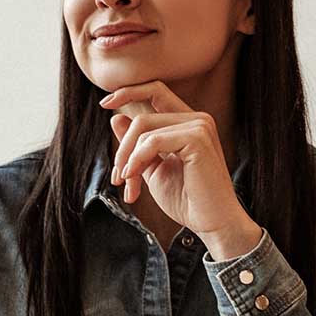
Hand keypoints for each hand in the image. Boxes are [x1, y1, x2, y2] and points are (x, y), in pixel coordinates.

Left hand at [100, 80, 259, 251]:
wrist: (211, 223)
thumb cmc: (186, 200)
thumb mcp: (153, 169)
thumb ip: (138, 146)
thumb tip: (116, 118)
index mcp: (189, 123)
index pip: (155, 91)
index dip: (129, 92)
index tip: (104, 104)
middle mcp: (198, 119)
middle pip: (143, 117)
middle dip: (123, 148)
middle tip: (118, 178)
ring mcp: (200, 126)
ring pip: (144, 128)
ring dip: (128, 160)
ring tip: (129, 187)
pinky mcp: (197, 138)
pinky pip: (152, 141)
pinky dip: (136, 160)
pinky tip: (134, 180)